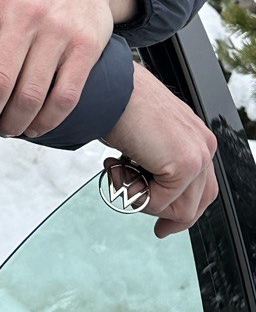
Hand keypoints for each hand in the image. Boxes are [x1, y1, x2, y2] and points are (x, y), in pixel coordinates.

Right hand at [102, 62, 217, 237]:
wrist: (107, 86)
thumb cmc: (117, 103)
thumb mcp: (144, 135)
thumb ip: (157, 158)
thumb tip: (150, 187)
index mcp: (195, 135)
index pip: (201, 188)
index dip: (181, 211)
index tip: (162, 225)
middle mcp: (203, 144)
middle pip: (196, 204)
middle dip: (165, 214)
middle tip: (144, 216)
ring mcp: (198, 154)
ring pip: (178, 208)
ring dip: (140, 198)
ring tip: (116, 171)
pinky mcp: (185, 164)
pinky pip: (160, 203)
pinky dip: (133, 192)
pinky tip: (116, 166)